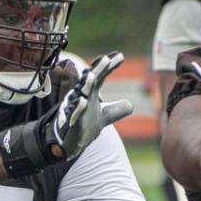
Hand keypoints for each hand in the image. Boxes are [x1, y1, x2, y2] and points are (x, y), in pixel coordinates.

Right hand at [0, 52, 132, 178]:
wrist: (69, 145)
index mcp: (90, 95)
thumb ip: (116, 110)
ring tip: (91, 75)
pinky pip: (74, 115)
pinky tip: (82, 101)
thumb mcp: (104, 118)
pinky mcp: (72, 124)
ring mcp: (75, 110)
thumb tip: (131, 105)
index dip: (109, 67)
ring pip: (80, 95)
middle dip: (97, 70)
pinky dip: (77, 108)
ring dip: (85, 85)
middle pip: (89, 82)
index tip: (120, 56)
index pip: (100, 77)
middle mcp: (82, 98)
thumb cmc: (85, 126)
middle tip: (105, 59)